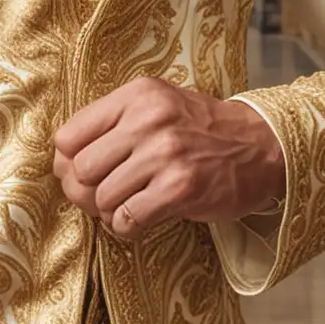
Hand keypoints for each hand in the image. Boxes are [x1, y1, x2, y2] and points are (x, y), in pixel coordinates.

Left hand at [53, 76, 285, 242]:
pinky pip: (128, 219)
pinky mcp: (181, 188)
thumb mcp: (156, 106)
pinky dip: (128, 228)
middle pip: (80, 171)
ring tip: (130, 206)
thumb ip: (112, 124)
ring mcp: (166, 154)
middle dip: (86, 193)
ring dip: (110, 213)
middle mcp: (148, 120)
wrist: (262, 146)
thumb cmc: (199, 130)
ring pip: (102, 198)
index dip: (68, 163)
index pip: (68, 136)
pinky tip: (142, 219)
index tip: (84, 174)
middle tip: (105, 197)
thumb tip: (61, 163)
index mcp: (136, 95)